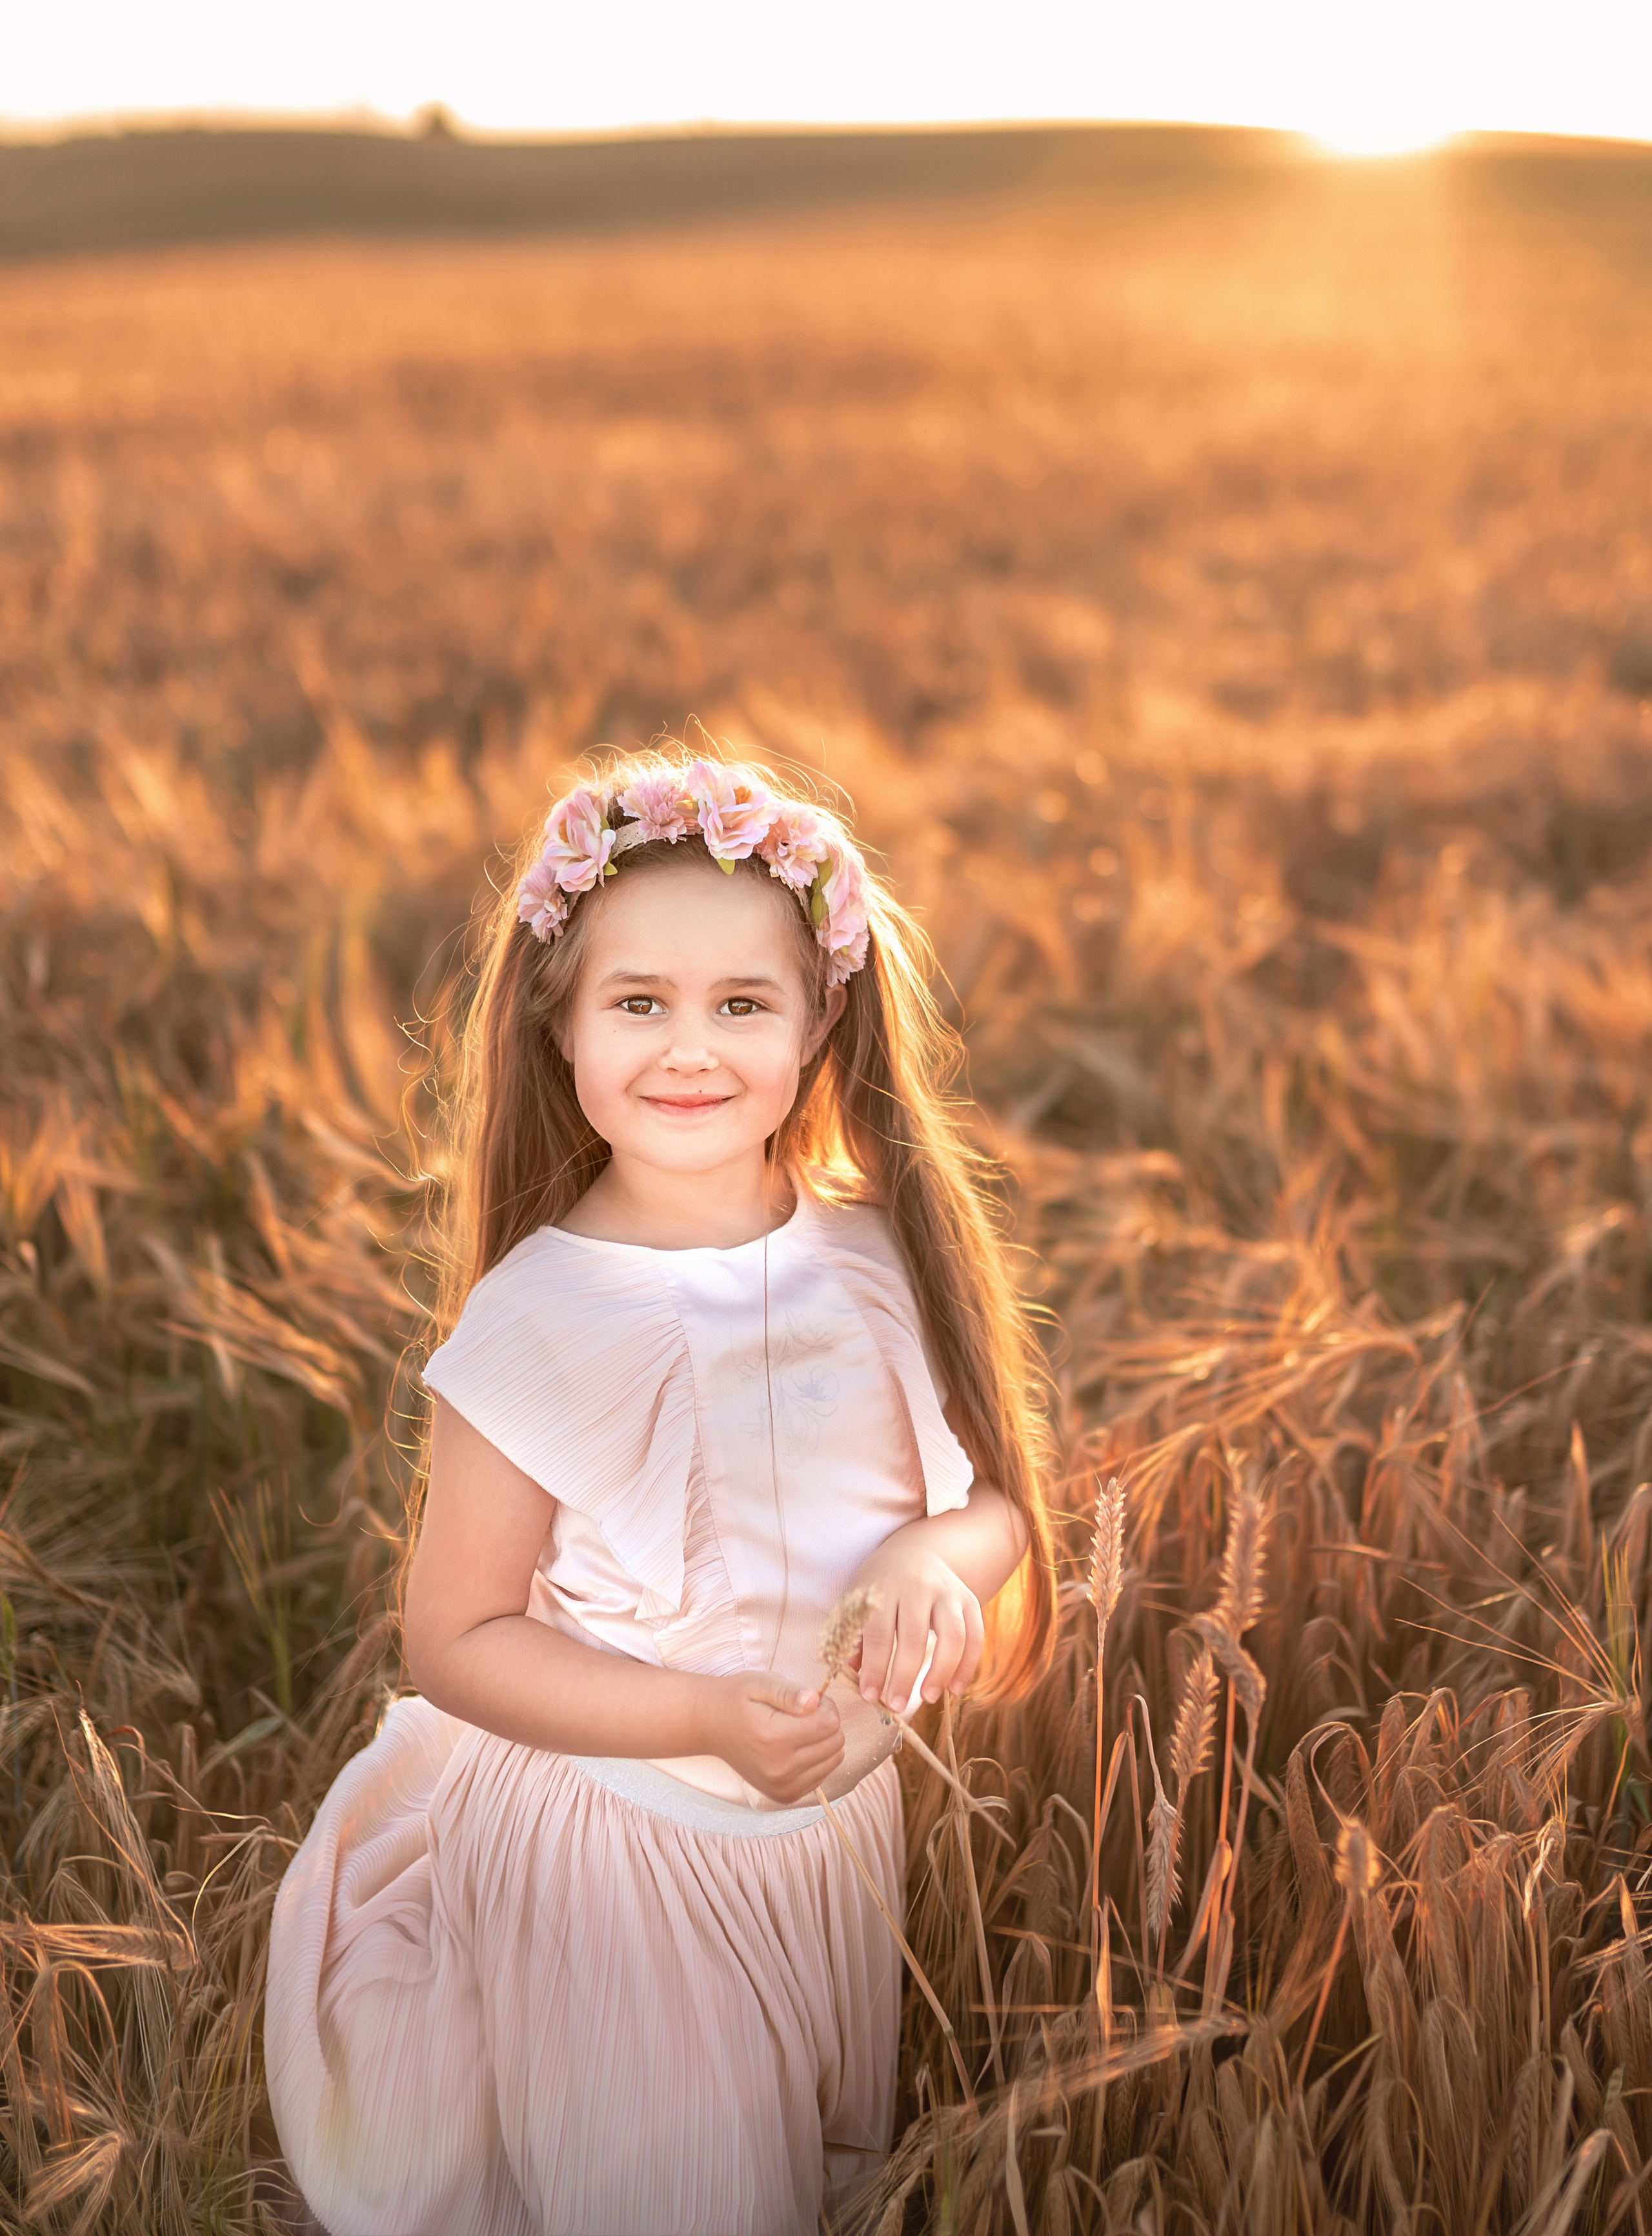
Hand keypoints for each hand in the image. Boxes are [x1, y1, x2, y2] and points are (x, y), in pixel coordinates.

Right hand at [703, 1672, 844, 1804]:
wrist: (710, 1726)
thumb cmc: (737, 1699)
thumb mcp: (760, 1683)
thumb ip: (790, 1692)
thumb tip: (815, 1701)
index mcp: (774, 1738)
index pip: (830, 1723)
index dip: (826, 1705)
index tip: (809, 1700)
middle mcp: (779, 1769)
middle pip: (836, 1743)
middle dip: (827, 1722)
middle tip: (803, 1713)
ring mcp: (782, 1787)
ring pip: (834, 1760)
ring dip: (824, 1741)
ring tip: (799, 1729)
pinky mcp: (784, 1796)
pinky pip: (822, 1775)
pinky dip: (817, 1759)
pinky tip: (796, 1747)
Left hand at [852, 1539, 982, 1711]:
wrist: (915, 1550)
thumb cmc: (881, 1584)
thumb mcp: (860, 1601)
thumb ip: (856, 1636)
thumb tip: (854, 1673)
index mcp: (886, 1587)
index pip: (880, 1633)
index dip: (875, 1668)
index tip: (870, 1696)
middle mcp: (919, 1587)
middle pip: (914, 1637)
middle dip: (904, 1677)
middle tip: (895, 1705)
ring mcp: (948, 1592)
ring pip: (952, 1636)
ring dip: (940, 1672)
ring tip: (927, 1698)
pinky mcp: (969, 1599)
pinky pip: (975, 1635)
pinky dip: (968, 1665)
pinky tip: (954, 1688)